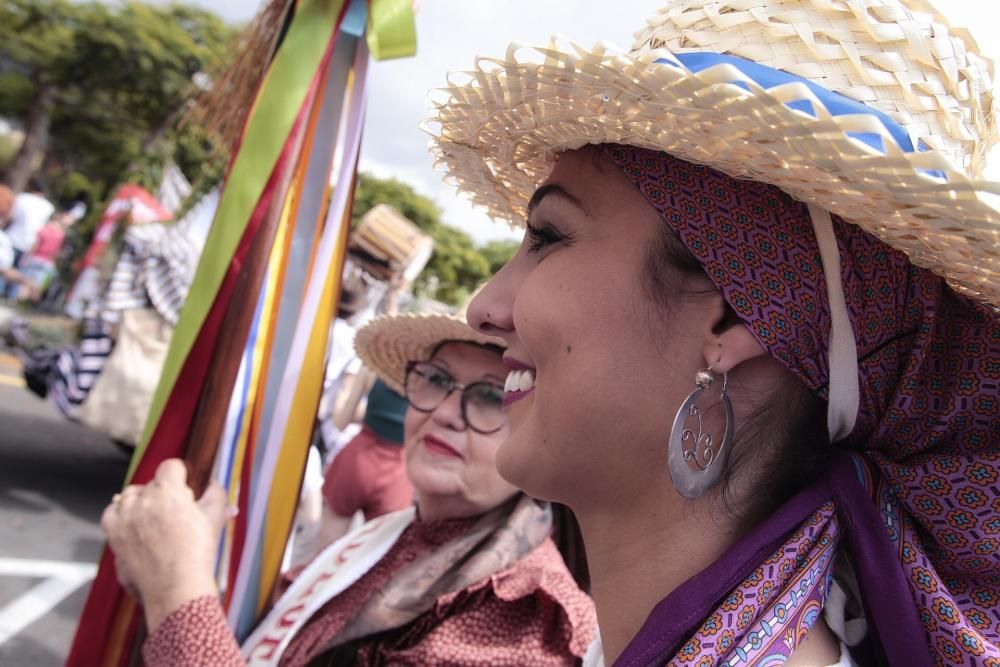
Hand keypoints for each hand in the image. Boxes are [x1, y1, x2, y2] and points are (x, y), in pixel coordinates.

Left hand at [101, 459, 229, 630]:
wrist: (176, 589)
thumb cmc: (197, 554)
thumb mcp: (215, 518)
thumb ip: (215, 493)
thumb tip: (212, 483)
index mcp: (167, 491)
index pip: (171, 466)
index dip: (181, 474)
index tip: (186, 486)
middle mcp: (141, 501)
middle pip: (150, 484)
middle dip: (163, 493)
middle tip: (176, 511)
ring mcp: (123, 519)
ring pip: (128, 496)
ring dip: (140, 502)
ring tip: (155, 519)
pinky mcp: (113, 537)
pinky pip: (111, 515)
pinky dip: (120, 516)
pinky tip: (134, 526)